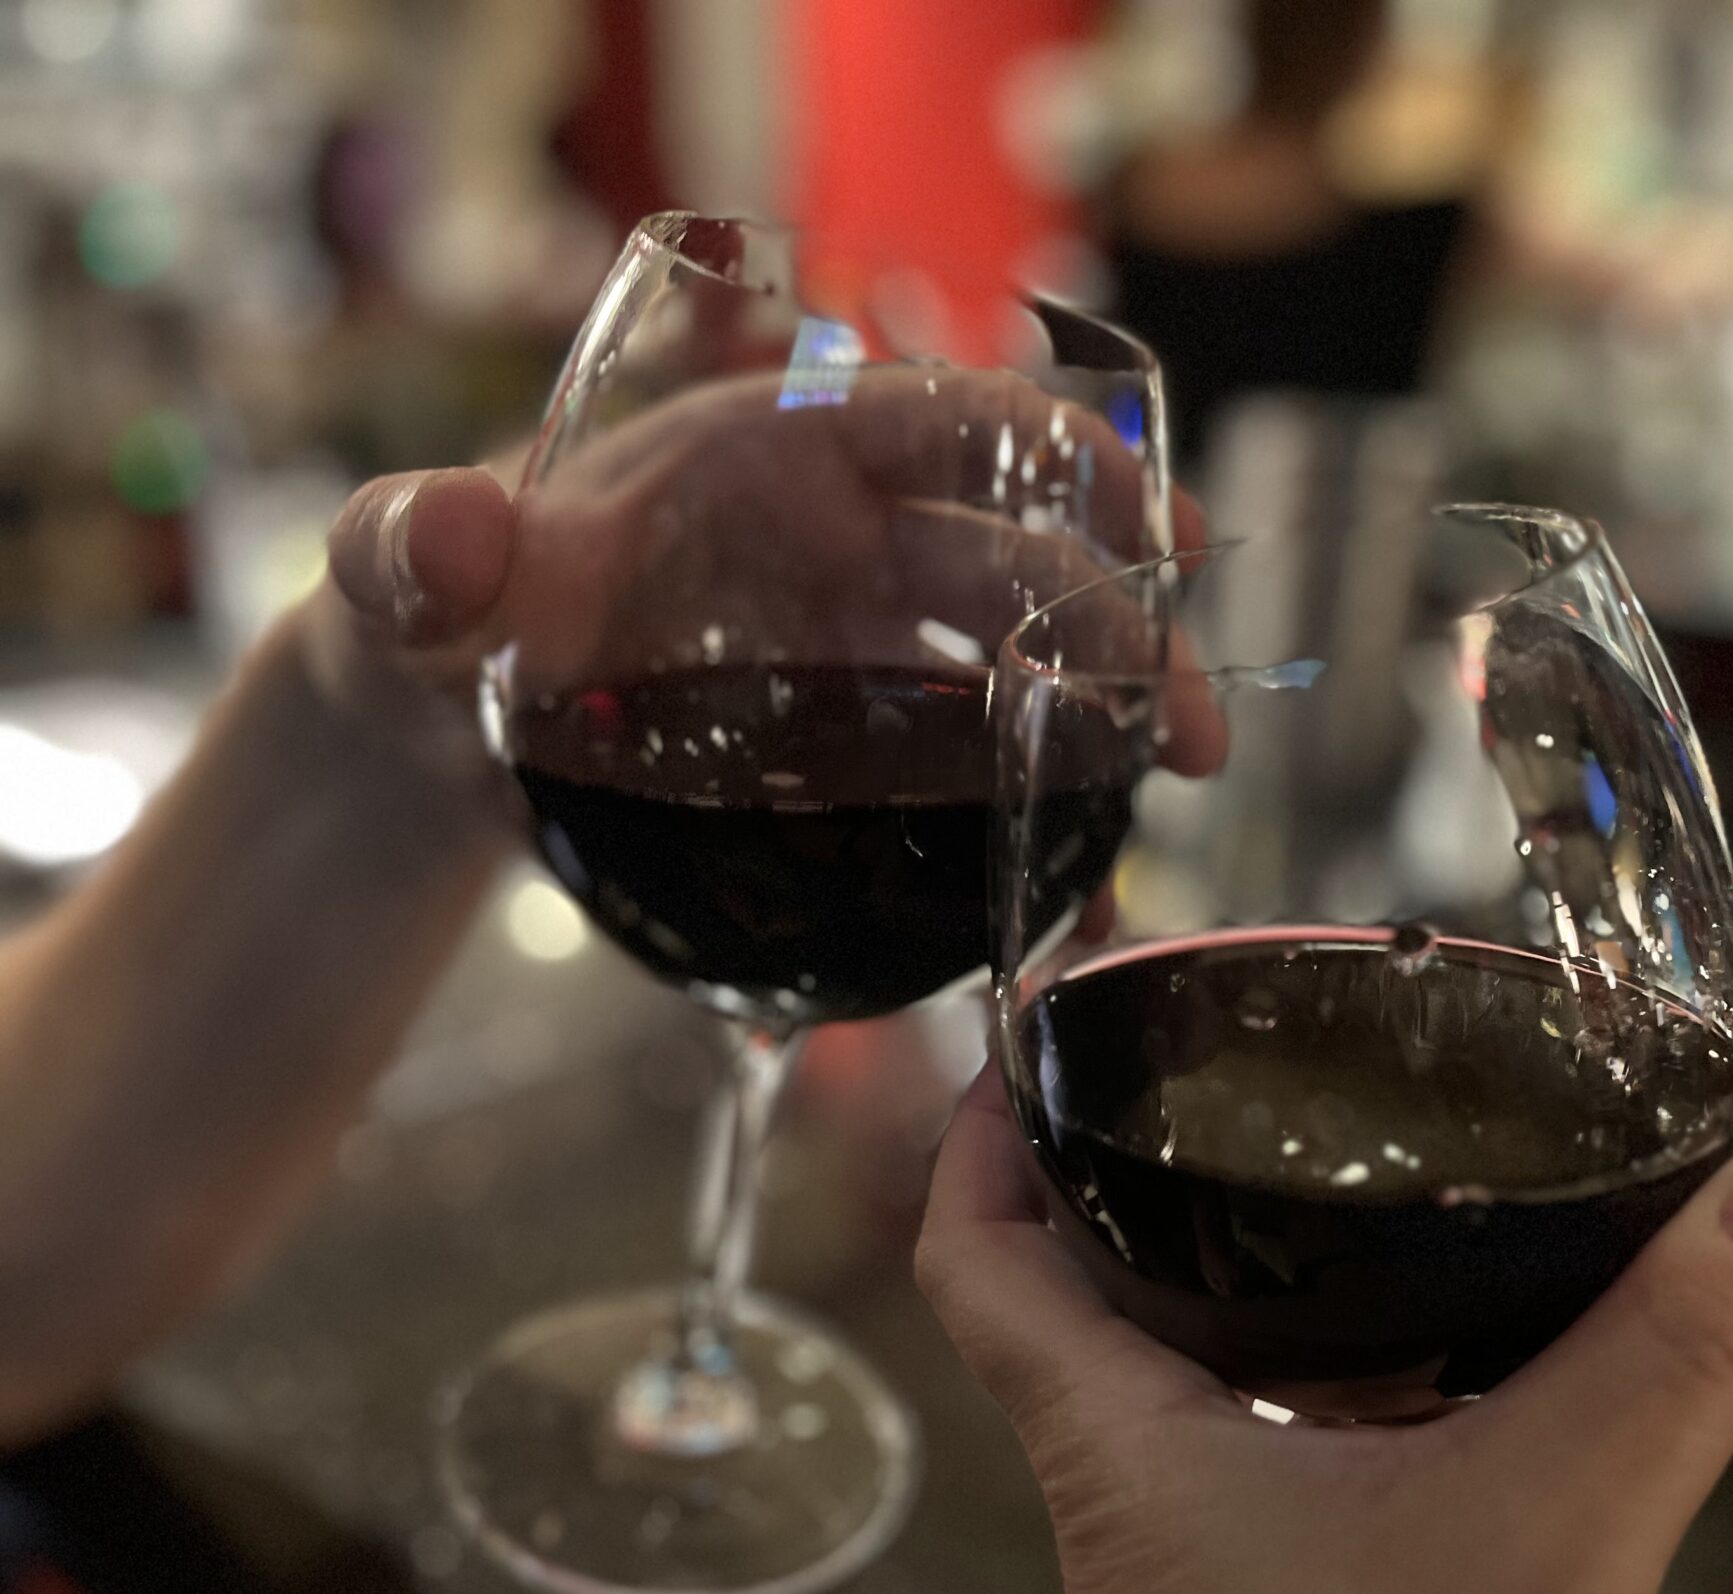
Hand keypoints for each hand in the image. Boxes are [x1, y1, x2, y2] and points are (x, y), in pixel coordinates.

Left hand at [298, 367, 1198, 799]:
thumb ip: (412, 552)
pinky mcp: (853, 739)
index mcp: (768, 452)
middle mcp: (841, 537)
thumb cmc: (429, 617)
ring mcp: (858, 644)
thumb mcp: (402, 582)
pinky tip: (1069, 897)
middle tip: (1195, 734)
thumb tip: (451, 537)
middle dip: (1126, 634)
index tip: (1161, 523)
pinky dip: (1024, 826)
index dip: (1068, 458)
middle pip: (1018, 563)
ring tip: (1167, 807)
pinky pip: (964, 772)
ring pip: (1017, 668)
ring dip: (1107, 726)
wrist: (430, 724)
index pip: (945, 422)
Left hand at [916, 1071, 1732, 1593]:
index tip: (1043, 1024)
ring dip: (1273, 1289)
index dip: (988, 1120)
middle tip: (1242, 1075)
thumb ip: (1668, 1354)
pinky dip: (1373, 1398)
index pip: (976, 1254)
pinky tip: (1485, 1373)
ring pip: (1213, 1390)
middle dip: (1151, 1180)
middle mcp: (1147, 1516)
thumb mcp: (1553, 1530)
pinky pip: (1314, 1472)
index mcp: (1122, 1458)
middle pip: (1091, 1302)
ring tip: (1372, 1185)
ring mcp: (1223, 1590)